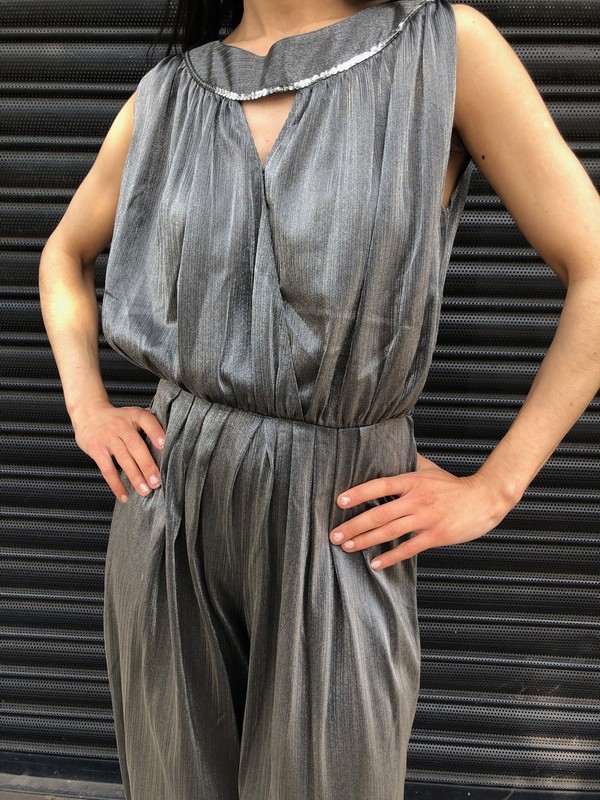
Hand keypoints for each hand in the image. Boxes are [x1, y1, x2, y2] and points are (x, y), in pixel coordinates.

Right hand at [71, 400, 165, 502]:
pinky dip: (116, 484)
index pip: (147, 421)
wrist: (88, 412)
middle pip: (136, 446)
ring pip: (123, 459)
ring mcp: (108, 438)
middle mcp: (121, 425)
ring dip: (135, 477)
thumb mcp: (133, 414)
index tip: (164, 444)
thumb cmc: (117, 418)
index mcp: (134, 415)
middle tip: (157, 481)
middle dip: (147, 465)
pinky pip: (107, 469)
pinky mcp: (96, 450)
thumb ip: (149, 425)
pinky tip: (124, 495)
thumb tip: (172, 441)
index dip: (155, 432)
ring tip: (145, 491)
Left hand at [328, 456, 515, 569]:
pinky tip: (376, 563)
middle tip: (334, 535)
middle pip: (379, 513)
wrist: (484, 499)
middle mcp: (416, 499)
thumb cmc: (453, 485)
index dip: (359, 493)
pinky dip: (391, 557)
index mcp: (412, 481)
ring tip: (347, 547)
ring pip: (389, 532)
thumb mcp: (429, 469)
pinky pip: (408, 548)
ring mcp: (425, 518)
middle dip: (354, 526)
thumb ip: (408, 462)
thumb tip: (389, 449)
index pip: (380, 485)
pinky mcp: (435, 535)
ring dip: (365, 541)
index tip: (339, 501)